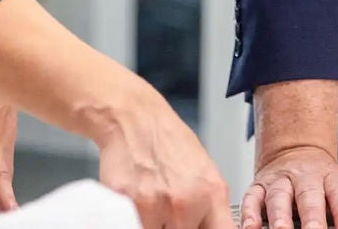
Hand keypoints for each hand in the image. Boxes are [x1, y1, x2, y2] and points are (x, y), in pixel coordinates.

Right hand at [92, 93, 234, 228]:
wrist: (135, 119)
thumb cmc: (169, 142)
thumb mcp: (206, 173)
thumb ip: (211, 208)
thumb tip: (210, 227)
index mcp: (212, 195)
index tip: (201, 226)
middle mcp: (185, 204)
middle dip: (178, 226)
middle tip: (171, 209)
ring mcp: (155, 207)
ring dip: (155, 223)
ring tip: (153, 200)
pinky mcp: (126, 206)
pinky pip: (133, 225)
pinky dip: (135, 217)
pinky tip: (137, 197)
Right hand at [241, 144, 337, 228]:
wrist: (296, 155)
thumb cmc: (327, 180)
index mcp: (332, 177)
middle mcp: (305, 177)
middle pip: (309, 196)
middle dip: (312, 218)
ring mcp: (280, 182)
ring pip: (278, 197)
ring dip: (279, 217)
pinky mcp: (258, 187)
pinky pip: (252, 198)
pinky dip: (249, 213)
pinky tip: (250, 228)